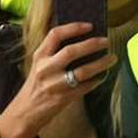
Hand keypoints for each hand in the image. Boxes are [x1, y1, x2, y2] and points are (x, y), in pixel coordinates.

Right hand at [0, 23, 116, 137]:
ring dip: (100, 63)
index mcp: (39, 56)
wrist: (24, 112)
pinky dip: (96, 81)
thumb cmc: (36, 85)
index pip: (55, 35)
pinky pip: (84, 87)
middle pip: (71, 51)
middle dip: (92, 44)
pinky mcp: (63, 98)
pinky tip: (102, 76)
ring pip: (82, 71)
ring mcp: (54, 84)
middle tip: (106, 42)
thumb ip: (55, 54)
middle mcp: (45, 68)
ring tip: (112, 58)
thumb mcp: (40, 65)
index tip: (90, 26)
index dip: (74, 28)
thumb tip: (84, 41)